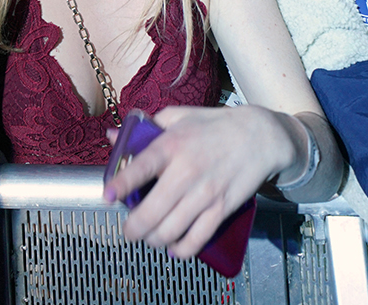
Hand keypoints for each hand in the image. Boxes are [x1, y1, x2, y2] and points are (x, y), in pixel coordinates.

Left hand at [108, 105, 295, 258]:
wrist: (259, 136)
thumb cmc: (214, 125)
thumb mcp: (178, 117)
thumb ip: (145, 128)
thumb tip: (113, 136)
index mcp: (171, 145)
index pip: (140, 167)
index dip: (121, 184)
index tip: (107, 196)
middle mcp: (186, 171)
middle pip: (151, 212)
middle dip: (133, 229)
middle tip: (129, 231)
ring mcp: (205, 193)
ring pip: (170, 231)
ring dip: (154, 240)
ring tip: (150, 237)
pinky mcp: (222, 208)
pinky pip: (197, 239)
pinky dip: (181, 250)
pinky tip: (174, 247)